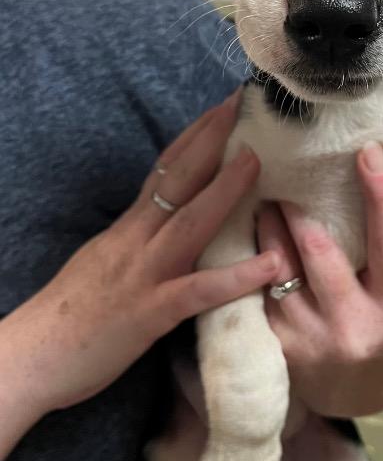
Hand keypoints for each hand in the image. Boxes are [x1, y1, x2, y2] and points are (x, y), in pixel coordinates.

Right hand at [0, 94, 275, 458]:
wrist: (32, 355)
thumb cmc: (70, 312)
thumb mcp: (105, 260)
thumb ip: (137, 238)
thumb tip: (166, 219)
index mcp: (127, 228)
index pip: (163, 170)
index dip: (193, 136)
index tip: (221, 109)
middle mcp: (135, 240)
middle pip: (176, 180)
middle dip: (210, 140)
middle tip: (241, 105)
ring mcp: (144, 274)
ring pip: (190, 224)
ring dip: (225, 190)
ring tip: (257, 162)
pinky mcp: (151, 313)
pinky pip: (199, 292)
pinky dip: (237, 277)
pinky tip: (271, 265)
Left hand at [258, 141, 382, 416]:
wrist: (358, 395)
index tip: (370, 151)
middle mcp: (353, 328)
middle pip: (320, 249)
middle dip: (301, 203)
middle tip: (288, 161)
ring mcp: (308, 338)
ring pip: (278, 262)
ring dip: (268, 220)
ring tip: (260, 185)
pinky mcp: (274, 343)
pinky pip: (255, 285)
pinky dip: (250, 251)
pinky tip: (243, 224)